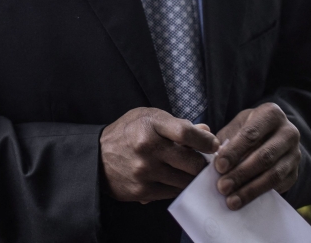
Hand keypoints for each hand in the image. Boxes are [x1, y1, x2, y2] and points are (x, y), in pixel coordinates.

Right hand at [100, 107, 219, 202]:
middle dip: (202, 163)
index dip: (205, 141)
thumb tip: (206, 132)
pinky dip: (178, 187)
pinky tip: (175, 179)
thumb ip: (178, 124)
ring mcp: (145, 172)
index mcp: (150, 125)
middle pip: (191, 162)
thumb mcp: (149, 118)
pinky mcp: (142, 191)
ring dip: (191, 177)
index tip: (214, 145)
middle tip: (204, 162)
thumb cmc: (127, 132)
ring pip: (185, 181)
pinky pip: (173, 192)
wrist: (96, 157)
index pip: (186, 133)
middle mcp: (147, 149)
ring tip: (190, 171)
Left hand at [213, 103, 300, 209]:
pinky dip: (261, 195)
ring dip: (250, 189)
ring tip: (231, 200)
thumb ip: (225, 139)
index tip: (218, 166)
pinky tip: (245, 201)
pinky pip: (279, 186)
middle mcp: (288, 132)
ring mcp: (295, 154)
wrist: (272, 137)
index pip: (251, 134)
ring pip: (273, 174)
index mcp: (271, 114)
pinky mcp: (295, 173)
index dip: (234, 151)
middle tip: (222, 187)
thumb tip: (212, 158)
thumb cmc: (248, 131)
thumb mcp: (236, 126)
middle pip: (264, 156)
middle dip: (241, 174)